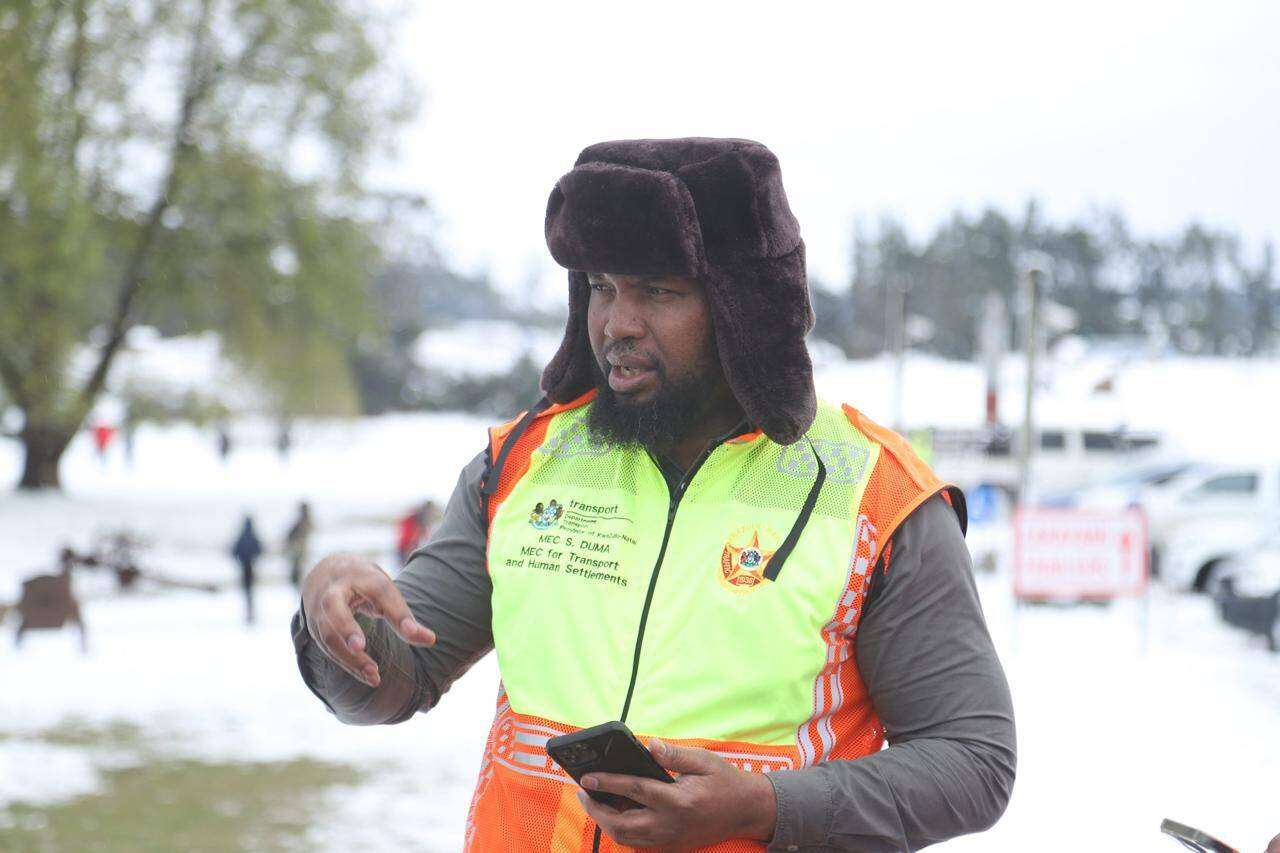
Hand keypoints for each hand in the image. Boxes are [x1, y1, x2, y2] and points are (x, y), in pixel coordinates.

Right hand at [302, 552, 435, 687]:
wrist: (324, 572)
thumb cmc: (363, 583)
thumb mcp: (383, 590)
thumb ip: (402, 615)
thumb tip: (431, 640)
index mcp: (360, 575)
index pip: (381, 592)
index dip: (397, 613)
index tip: (414, 634)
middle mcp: (334, 590)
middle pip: (334, 607)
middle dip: (346, 627)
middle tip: (359, 646)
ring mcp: (318, 610)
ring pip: (328, 635)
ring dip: (350, 658)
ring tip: (375, 677)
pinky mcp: (314, 628)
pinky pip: (328, 649)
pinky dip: (347, 664)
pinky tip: (367, 676)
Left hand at [577, 739, 775, 849]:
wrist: (747, 811)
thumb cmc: (725, 782)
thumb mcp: (703, 760)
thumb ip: (674, 755)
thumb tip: (649, 745)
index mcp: (678, 800)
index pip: (634, 790)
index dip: (607, 783)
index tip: (587, 778)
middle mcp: (671, 824)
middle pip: (622, 824)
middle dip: (597, 810)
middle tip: (583, 793)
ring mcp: (671, 839)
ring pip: (627, 838)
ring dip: (606, 822)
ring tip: (594, 803)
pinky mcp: (672, 846)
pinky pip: (639, 843)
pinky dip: (622, 831)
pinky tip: (616, 814)